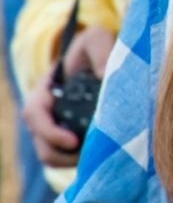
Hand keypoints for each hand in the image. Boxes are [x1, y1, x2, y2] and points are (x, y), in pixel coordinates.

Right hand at [20, 25, 116, 165]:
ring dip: (73, 163)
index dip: (51, 133)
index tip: (74, 141)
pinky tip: (103, 158)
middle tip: (93, 156)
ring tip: (101, 158)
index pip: (35, 117)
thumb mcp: (97, 39)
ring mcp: (52, 130)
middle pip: (43, 147)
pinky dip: (81, 162)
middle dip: (64, 156)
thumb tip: (107, 78)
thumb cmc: (93, 48)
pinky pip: (67, 160)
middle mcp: (43, 115)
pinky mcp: (66, 140)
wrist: (96, 60)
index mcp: (42, 93)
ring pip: (54, 158)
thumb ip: (100, 51)